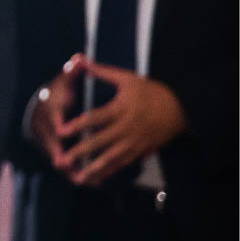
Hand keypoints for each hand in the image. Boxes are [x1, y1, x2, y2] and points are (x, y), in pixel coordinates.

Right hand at [28, 55, 86, 173]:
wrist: (43, 106)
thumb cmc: (60, 92)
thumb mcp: (66, 80)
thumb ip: (73, 72)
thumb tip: (79, 58)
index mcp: (50, 108)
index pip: (51, 115)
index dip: (56, 123)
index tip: (62, 130)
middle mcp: (44, 126)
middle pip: (48, 140)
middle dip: (56, 152)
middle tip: (63, 163)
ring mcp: (45, 139)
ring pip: (53, 155)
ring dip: (63, 167)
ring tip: (76, 179)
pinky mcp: (50, 150)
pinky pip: (60, 162)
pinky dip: (69, 172)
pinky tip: (81, 182)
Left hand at [55, 59, 185, 186]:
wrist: (181, 108)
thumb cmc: (151, 91)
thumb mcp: (128, 78)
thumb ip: (102, 72)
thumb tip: (80, 60)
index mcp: (121, 108)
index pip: (95, 118)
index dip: (77, 125)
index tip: (59, 131)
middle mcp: (127, 127)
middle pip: (101, 141)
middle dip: (81, 152)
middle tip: (62, 160)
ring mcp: (134, 141)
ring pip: (112, 157)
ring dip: (94, 169)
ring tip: (77, 178)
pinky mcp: (141, 151)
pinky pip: (123, 164)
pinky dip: (109, 172)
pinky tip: (96, 180)